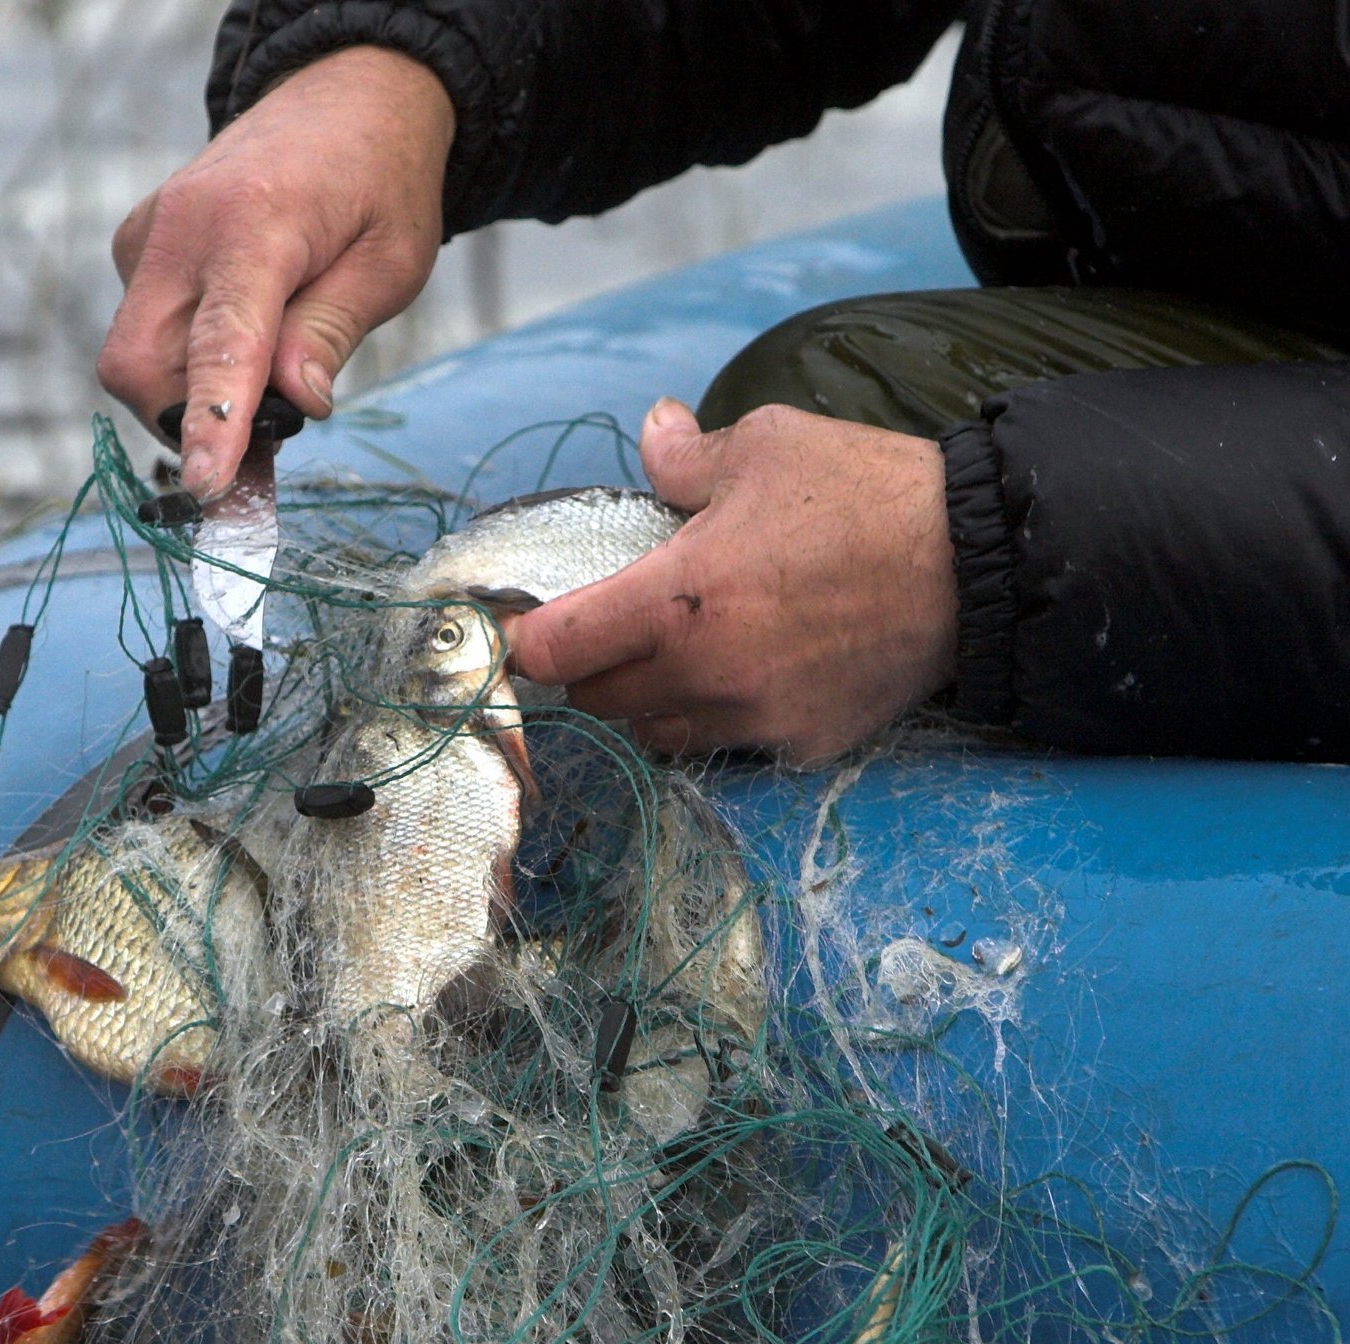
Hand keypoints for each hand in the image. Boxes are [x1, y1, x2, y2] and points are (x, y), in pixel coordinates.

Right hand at [98, 47, 452, 498]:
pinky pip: (141, 331)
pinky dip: (184, 360)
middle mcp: (183, 224)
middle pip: (143, 366)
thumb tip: (295, 403)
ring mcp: (149, 232)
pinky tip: (237, 334)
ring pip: (136, 359)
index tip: (207, 484)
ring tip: (264, 381)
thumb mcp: (391, 262)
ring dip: (190, 397)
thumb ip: (332, 331)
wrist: (343, 97)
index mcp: (257, 220)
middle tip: (260, 445)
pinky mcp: (136, 243)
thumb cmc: (379, 182)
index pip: (221, 340)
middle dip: (188, 424)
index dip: (211, 421)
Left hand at [504, 400, 958, 762]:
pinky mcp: (803, 744)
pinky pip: (730, 744)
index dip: (531, 637)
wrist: (979, 562)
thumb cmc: (866, 493)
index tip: (533, 622)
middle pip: (597, 702)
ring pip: (656, 734)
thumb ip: (688, 456)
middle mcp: (705, 674)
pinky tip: (746, 675)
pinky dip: (719, 718)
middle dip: (588, 669)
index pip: (555, 650)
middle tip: (605, 632)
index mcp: (676, 600)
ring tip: (672, 655)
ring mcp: (755, 718)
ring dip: (646, 703)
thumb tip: (650, 431)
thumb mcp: (768, 447)